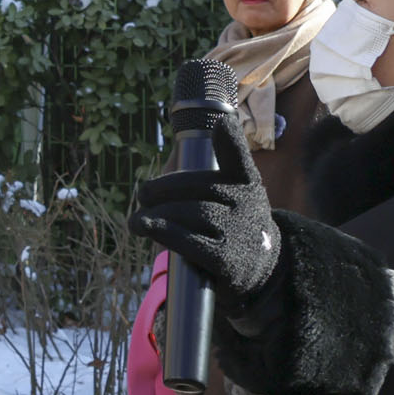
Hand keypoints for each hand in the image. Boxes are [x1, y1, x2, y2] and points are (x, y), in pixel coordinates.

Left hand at [127, 109, 281, 300]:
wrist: (257, 271)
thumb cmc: (229, 224)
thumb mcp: (226, 194)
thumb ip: (198, 174)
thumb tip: (169, 156)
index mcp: (246, 184)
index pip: (239, 159)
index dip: (232, 140)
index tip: (222, 123)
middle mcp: (249, 205)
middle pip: (199, 188)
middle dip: (163, 190)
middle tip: (141, 196)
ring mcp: (241, 234)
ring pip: (193, 214)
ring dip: (158, 214)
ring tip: (136, 220)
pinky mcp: (229, 262)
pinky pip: (192, 243)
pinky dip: (166, 233)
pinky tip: (149, 228)